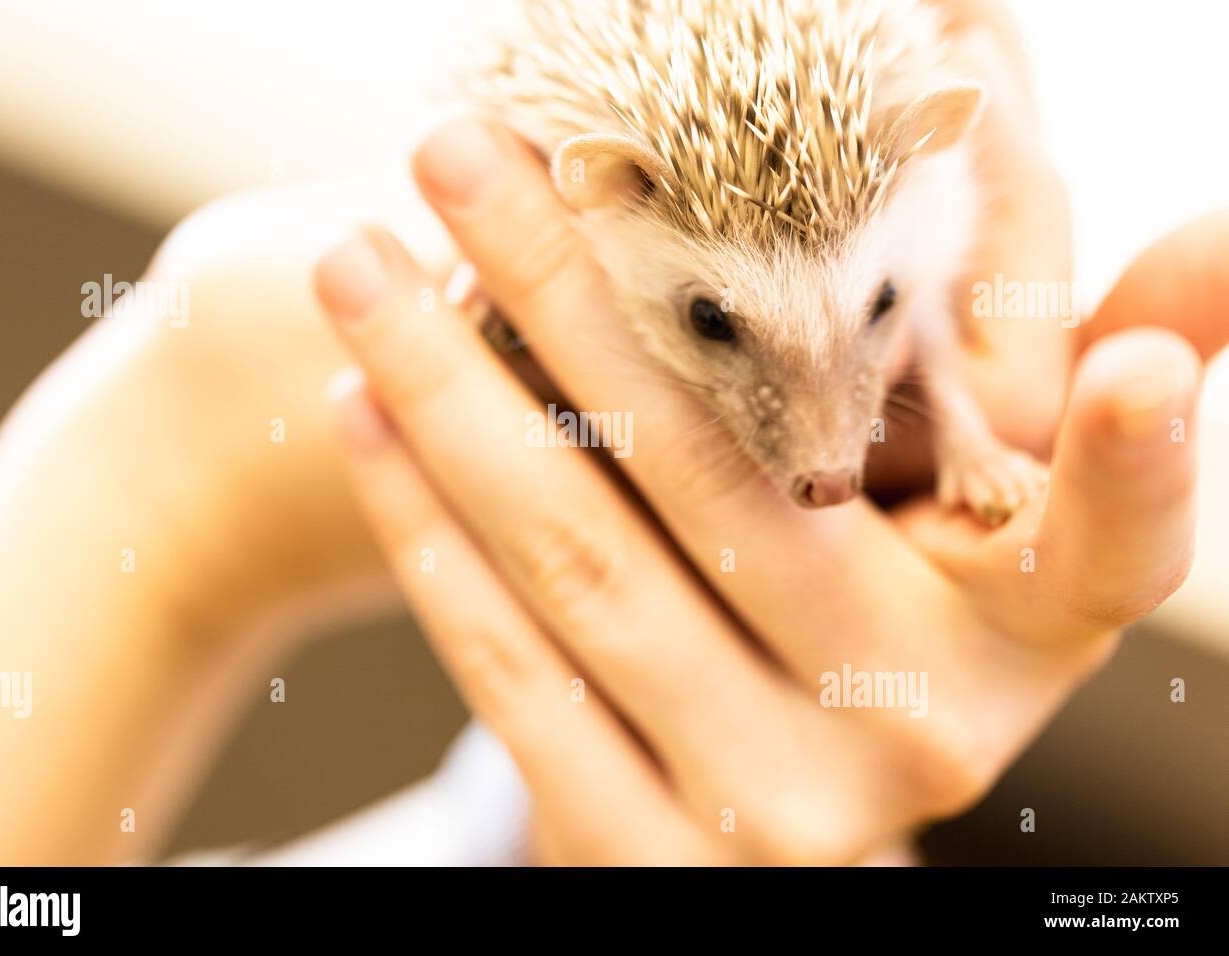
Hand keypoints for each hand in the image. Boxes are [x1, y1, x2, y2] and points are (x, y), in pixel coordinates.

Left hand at [311, 116, 1211, 862]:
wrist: (760, 819)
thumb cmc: (867, 632)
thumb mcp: (977, 541)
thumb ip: (1045, 398)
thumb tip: (1208, 254)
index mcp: (1018, 640)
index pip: (1117, 551)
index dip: (1144, 465)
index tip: (1135, 373)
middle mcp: (909, 734)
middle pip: (730, 485)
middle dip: (573, 296)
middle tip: (458, 154)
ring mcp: (771, 813)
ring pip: (587, 571)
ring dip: (455, 402)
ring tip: (358, 270)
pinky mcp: (645, 861)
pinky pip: (517, 680)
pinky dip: (429, 539)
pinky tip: (363, 418)